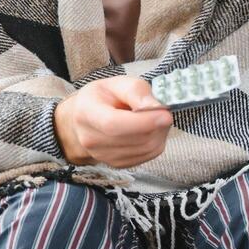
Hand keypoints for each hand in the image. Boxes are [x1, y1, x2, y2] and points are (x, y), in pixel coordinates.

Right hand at [54, 76, 172, 167]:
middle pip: (133, 139)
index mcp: (86, 113)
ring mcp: (103, 156)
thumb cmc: (102, 98)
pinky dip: (156, 142)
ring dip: (159, 133)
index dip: (143, 122)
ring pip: (145, 149)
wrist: (84, 120)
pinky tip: (150, 130)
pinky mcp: (118, 164)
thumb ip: (136, 90)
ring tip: (154, 118)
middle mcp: (91, 139)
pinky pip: (147, 156)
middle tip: (163, 110)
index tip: (165, 114)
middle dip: (157, 125)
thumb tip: (154, 106)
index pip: (113, 124)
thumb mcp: (116, 83)